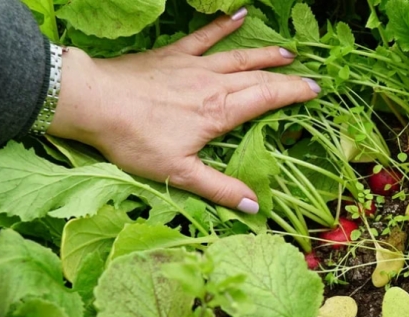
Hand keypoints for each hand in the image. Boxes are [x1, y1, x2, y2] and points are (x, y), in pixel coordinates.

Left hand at [48, 9, 320, 213]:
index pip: (266, 98)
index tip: (315, 91)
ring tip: (287, 53)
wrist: (93, 102)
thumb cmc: (134, 139)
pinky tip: (238, 14)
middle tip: (310, 77)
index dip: (293, 93)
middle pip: (258, 77)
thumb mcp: (179, 172)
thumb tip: (254, 206)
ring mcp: (193, 66)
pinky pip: (204, 37)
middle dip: (287, 77)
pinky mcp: (173, 55)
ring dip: (264, 54)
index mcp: (219, 112)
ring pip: (238, 56)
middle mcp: (213, 84)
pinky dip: (222, 25)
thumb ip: (220, 189)